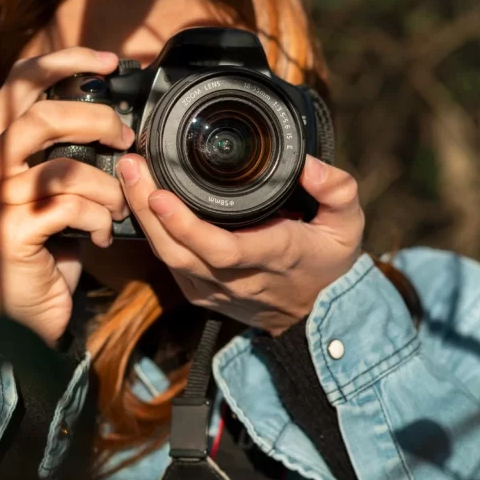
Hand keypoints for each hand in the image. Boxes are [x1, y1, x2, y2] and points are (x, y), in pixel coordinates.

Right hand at [0, 47, 133, 343]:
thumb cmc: (52, 243)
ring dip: (107, 188)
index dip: (65, 61)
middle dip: (98, 123)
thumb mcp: (58, 187)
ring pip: (65, 167)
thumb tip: (120, 117)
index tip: (110, 60)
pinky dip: (99, 220)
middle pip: (42, 117)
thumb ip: (70, 149)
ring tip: (117, 208)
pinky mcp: (8, 231)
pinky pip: (70, 207)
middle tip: (128, 141)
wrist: (27, 311)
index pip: (21, 81)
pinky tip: (101, 236)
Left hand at [116, 154, 364, 334]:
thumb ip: (337, 190)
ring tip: (130, 175)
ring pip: (170, 259)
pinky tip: (141, 202)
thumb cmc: (331, 262)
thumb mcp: (349, 224)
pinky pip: (171, 265)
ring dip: (144, 219)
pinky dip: (152, 234)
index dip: (186, 225)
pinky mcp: (203, 294)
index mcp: (275, 256)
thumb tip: (309, 165)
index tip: (160, 194)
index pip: (223, 248)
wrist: (319, 314)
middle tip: (132, 167)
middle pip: (182, 252)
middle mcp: (240, 278)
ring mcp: (217, 290)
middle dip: (149, 210)